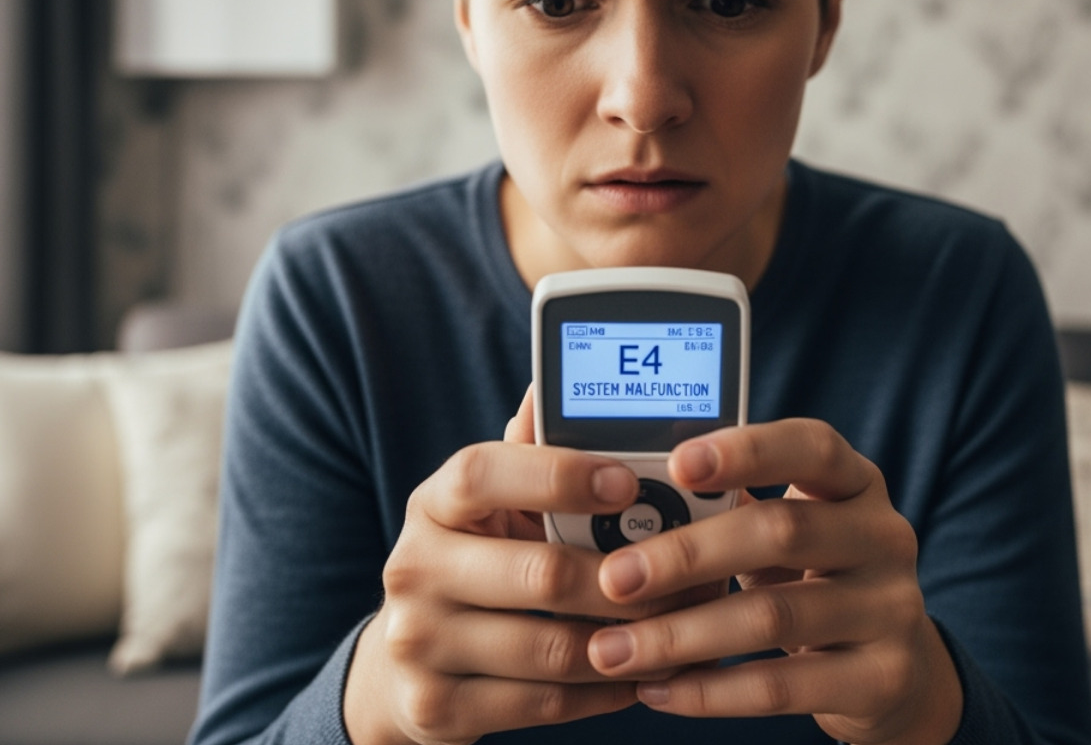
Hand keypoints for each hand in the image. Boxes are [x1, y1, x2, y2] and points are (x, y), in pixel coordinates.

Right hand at [343, 387, 696, 744]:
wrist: (403, 668)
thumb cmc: (477, 565)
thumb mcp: (493, 508)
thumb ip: (532, 455)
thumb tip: (550, 383)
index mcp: (433, 504)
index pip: (483, 474)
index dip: (558, 475)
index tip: (628, 481)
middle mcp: (413, 569)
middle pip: (538, 573)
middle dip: (625, 578)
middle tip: (687, 575)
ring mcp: (418, 643)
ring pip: (552, 647)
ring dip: (630, 641)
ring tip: (681, 627)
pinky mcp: (435, 708)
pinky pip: (546, 704)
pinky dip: (606, 692)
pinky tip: (641, 674)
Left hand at [582, 418, 963, 744]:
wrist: (895, 670)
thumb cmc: (811, 581)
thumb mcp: (786, 534)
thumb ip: (728, 514)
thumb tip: (625, 514)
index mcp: (856, 483)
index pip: (811, 447)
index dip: (746, 451)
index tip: (677, 464)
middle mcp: (884, 536)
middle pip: (782, 532)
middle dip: (686, 555)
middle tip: (615, 578)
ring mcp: (891, 609)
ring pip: (772, 616)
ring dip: (681, 635)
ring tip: (615, 650)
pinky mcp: (882, 678)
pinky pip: (782, 687)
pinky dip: (710, 691)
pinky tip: (659, 690)